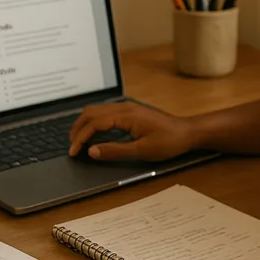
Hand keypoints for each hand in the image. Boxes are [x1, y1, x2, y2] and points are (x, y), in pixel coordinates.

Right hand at [68, 102, 197, 161]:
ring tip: (79, 141)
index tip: (73, 151)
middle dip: (78, 128)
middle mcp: (124, 107)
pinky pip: (106, 113)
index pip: (94, 123)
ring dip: (85, 124)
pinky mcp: (130, 111)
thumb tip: (92, 151)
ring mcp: (127, 107)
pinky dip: (94, 122)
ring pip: (97, 110)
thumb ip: (115, 150)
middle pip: (91, 112)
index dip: (80, 137)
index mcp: (125, 115)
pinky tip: (94, 134)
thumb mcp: (142, 150)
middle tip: (72, 146)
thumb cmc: (168, 142)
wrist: (187, 132)